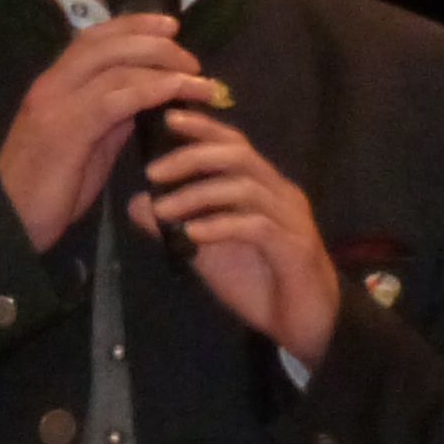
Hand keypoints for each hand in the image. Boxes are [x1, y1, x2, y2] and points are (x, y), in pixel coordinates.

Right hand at [0, 12, 227, 249]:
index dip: (132, 25)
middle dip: (153, 41)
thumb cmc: (46, 190)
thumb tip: (145, 96)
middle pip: (107, 43)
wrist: (8, 222)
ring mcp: (57, 105)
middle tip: (190, 57)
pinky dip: (150, 90)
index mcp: (53, 85)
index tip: (168, 27)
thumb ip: (110, 117)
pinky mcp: (66, 130)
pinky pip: (115, 99)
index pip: (94, 39)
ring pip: (115, 66)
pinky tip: (175, 92)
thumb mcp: (84, 145)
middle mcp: (52, 86)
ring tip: (196, 79)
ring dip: (162, 67)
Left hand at [132, 109, 342, 364]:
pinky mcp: (294, 248)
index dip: (203, 128)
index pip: (234, 144)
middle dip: (192, 157)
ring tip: (162, 210)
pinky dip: (220, 226)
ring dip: (198, 195)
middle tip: (152, 171)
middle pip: (239, 155)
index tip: (167, 119)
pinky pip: (255, 227)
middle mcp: (280, 194)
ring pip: (244, 188)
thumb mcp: (207, 253)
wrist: (307, 324)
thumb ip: (177, 226)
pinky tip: (192, 234)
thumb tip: (137, 203)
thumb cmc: (260, 283)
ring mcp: (291, 219)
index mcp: (263, 188)